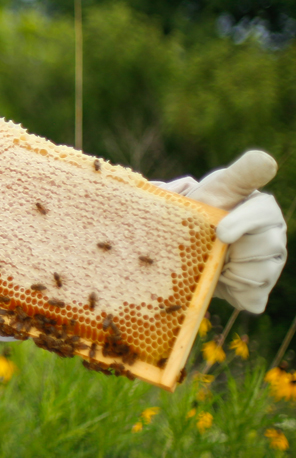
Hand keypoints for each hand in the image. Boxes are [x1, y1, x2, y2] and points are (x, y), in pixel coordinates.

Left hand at [184, 150, 286, 313]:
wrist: (184, 251)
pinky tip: (222, 279)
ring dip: (229, 270)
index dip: (243, 222)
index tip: (222, 232)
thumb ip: (231, 175)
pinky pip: (253, 296)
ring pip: (258, 274)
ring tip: (216, 259)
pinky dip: (233, 291)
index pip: (263, 213)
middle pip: (264, 247)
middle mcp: (274, 234)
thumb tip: (258, 161)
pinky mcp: (260, 288)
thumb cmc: (199, 213)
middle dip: (230, 249)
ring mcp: (271, 263)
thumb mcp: (210, 191)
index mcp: (262, 208)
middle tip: (212, 244)